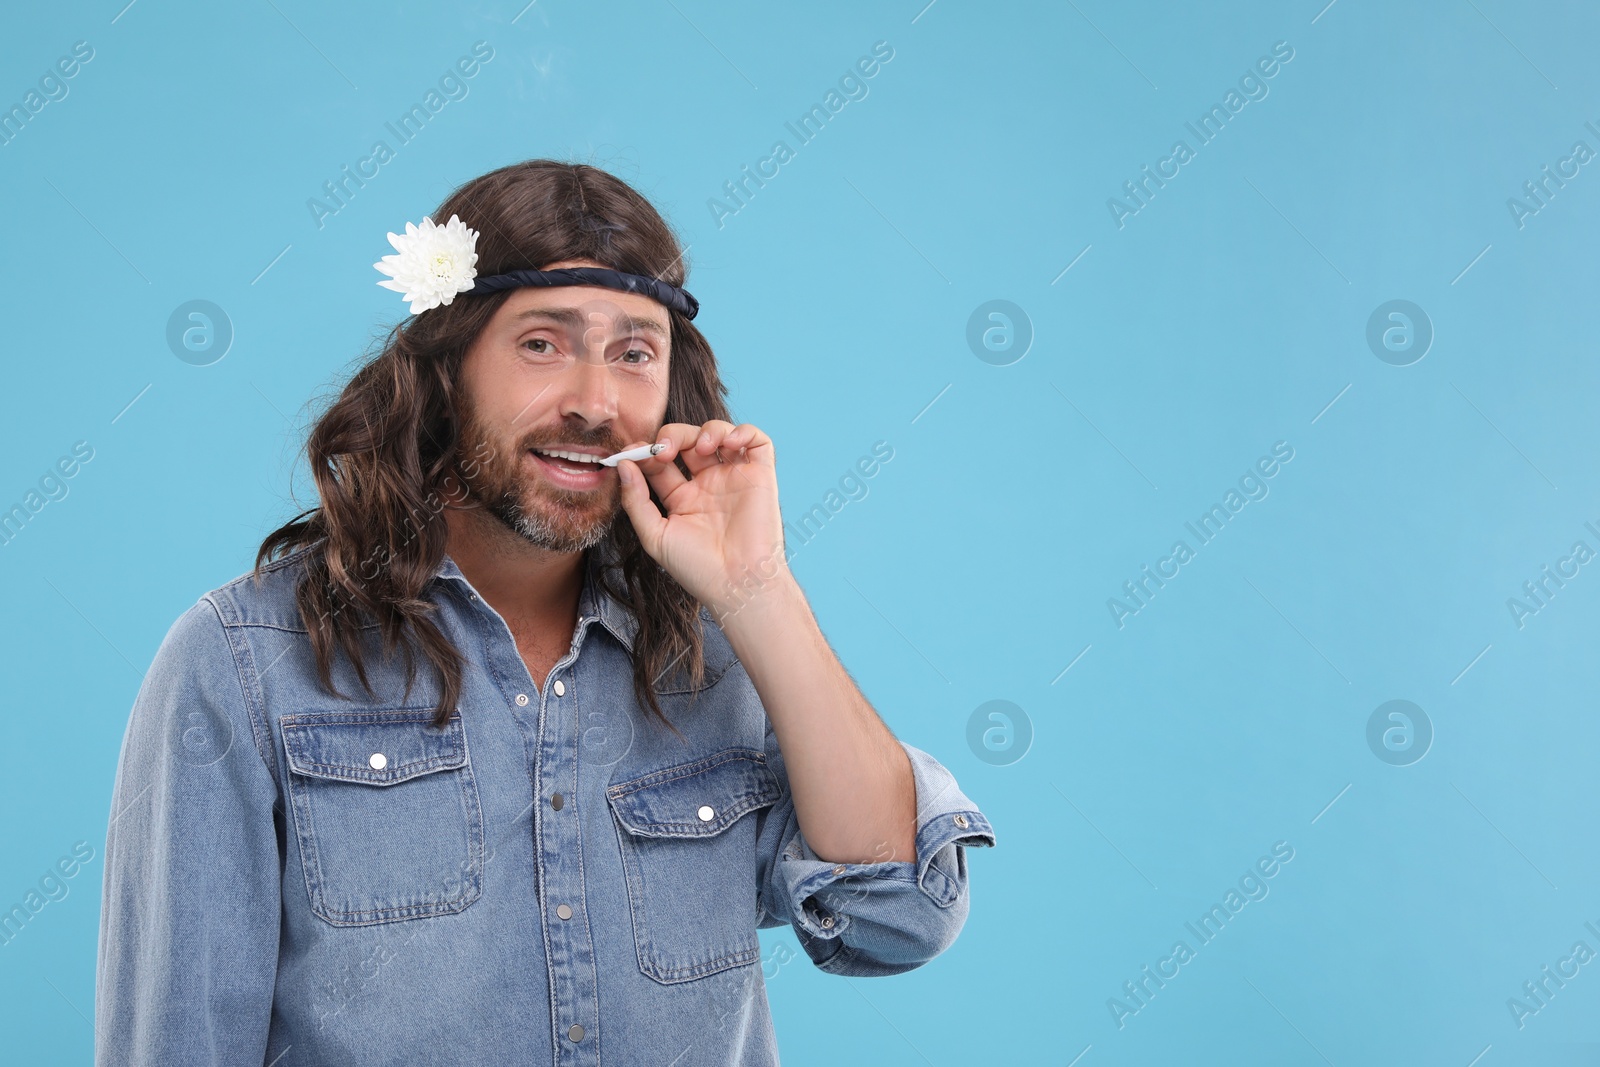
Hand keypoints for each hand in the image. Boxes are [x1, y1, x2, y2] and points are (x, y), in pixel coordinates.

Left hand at [615, 420, 790, 617]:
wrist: (737, 584)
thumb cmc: (698, 568)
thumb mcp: (655, 536)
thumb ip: (636, 501)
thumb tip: (624, 465)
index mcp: (683, 498)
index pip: (661, 462)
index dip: (646, 452)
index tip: (633, 453)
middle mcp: (709, 484)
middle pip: (688, 441)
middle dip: (672, 436)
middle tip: (664, 450)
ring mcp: (735, 478)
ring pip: (719, 434)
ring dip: (706, 431)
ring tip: (701, 448)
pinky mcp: (761, 476)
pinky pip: (757, 441)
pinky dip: (743, 431)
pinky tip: (727, 444)